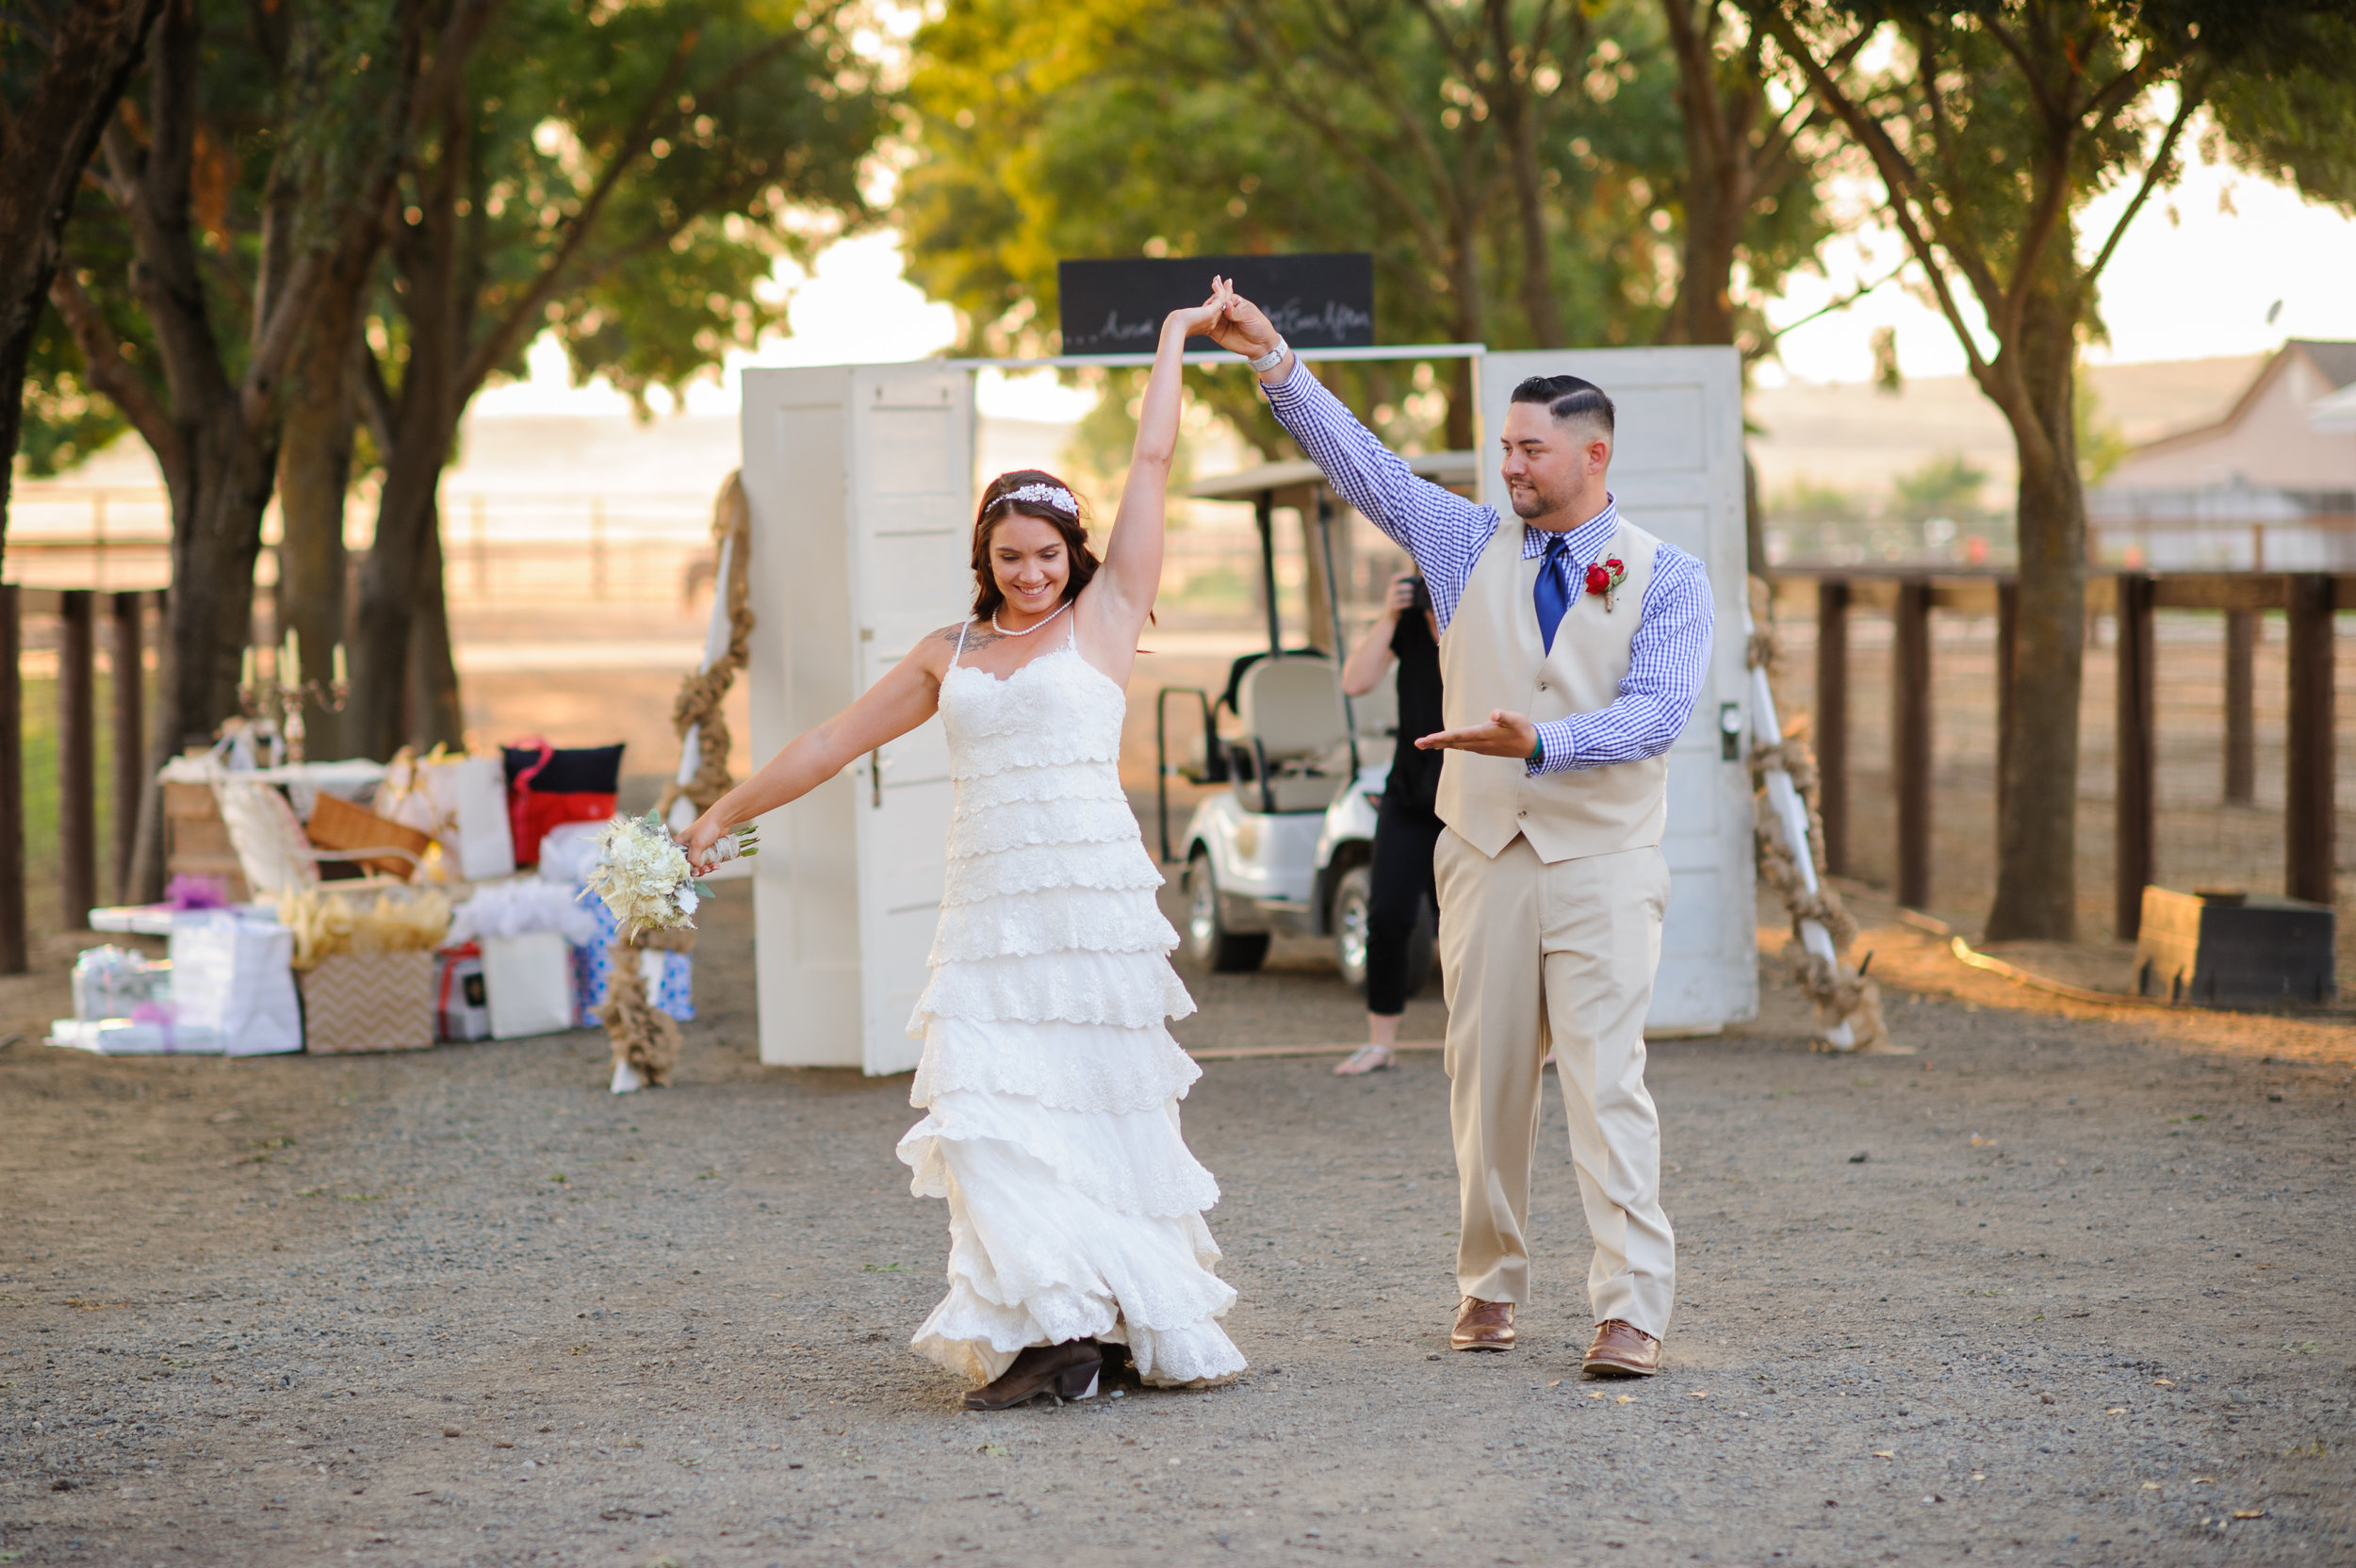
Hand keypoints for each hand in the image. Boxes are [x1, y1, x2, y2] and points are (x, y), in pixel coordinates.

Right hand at [679, 810, 727, 871]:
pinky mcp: (705, 851)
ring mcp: (696, 850)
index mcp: (679, 845)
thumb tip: (694, 871)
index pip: (677, 861)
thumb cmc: (706, 828)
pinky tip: (717, 865)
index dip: (684, 868)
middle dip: (698, 870)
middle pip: (689, 865)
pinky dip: (711, 865)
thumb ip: (693, 859)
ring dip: (706, 868)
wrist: (721, 820)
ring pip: (699, 865)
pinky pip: (707, 862)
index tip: (692, 872)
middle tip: (704, 870)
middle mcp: (686, 848)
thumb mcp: (697, 845)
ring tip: (713, 866)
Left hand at [1165, 276, 1235, 339]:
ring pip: (1224, 302)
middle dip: (1226, 293)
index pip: (1217, 311)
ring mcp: (1213, 318)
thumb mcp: (1184, 321)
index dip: (1218, 301)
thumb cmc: (1176, 326)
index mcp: (1208, 325)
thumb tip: (1183, 314)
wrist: (1175, 329)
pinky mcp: (1211, 312)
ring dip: (1225, 289)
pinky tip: (1216, 282)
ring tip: (1225, 279)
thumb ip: (1188, 317)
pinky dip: (1219, 290)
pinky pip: (1220, 299)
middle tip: (1228, 282)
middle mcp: (1213, 322)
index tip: (1218, 291)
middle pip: (1224, 306)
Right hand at [1204, 286, 1282, 360]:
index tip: (1215, 285)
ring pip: (1209, 313)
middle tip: (1211, 300)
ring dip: (1206, 310)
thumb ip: (1236, 311)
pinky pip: (1207, 326)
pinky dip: (1203, 323)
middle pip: (1214, 303)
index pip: (1224, 294)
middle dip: (1211, 299)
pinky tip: (1202, 320)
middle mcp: (1226, 311)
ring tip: (1206, 308)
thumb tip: (1226, 304)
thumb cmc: (1259, 326)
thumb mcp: (1249, 315)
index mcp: (1234, 302)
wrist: (1261, 345)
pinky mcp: (1216, 332)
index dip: (1219, 289)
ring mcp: (1220, 321)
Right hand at [1383, 571, 1416, 618]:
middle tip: (1414, 588)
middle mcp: (1389, 593)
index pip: (1394, 578)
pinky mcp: (1392, 608)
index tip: (1410, 574)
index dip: (1401, 575)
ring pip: (1398, 596)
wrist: (1389, 618)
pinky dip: (1406, 604)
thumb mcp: (1398, 595)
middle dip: (1406, 587)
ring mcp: (1390, 601)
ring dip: (1407, 596)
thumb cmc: (1397, 604)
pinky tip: (1412, 604)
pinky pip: (1399, 605)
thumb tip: (1417, 583)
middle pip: (1397, 587)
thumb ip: (1405, 589)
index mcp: (1391, 588)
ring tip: (1413, 596)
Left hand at [1414, 709, 1537, 758]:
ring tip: (1425, 744)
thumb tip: (1494, 714)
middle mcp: (1480, 744)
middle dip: (1435, 742)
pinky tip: (1445, 744)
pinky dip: (1451, 745)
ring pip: (1457, 746)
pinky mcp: (1483, 748)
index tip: (1427, 739)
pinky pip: (1463, 747)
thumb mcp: (1516, 719)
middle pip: (1453, 742)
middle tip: (1417, 743)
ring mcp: (1481, 747)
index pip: (1458, 736)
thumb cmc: (1523, 730)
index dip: (1442, 737)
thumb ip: (1505, 716)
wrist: (1532, 746)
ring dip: (1441, 744)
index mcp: (1484, 735)